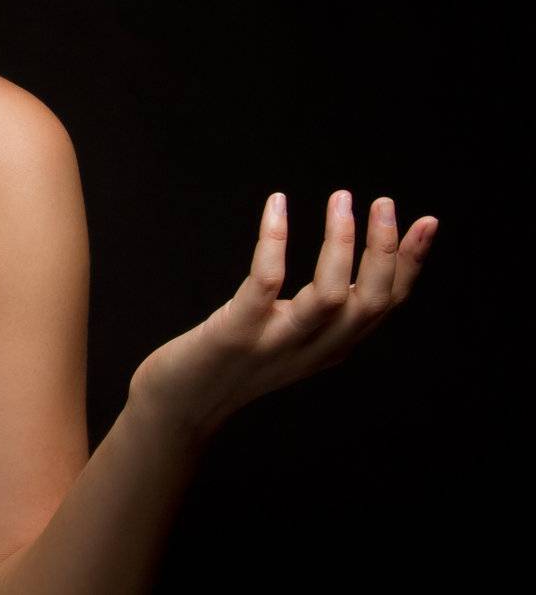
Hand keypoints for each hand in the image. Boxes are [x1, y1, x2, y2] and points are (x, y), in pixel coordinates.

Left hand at [128, 190, 437, 443]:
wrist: (179, 406)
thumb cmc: (229, 364)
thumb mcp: (287, 341)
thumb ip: (318, 318)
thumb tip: (347, 275)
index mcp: (331, 347)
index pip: (385, 306)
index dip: (410, 264)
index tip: (426, 222)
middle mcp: (313, 349)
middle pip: (371, 301)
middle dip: (386, 250)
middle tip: (383, 201)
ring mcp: (276, 342)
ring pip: (330, 295)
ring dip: (342, 244)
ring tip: (342, 199)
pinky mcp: (237, 333)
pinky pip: (265, 283)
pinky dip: (275, 242)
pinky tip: (277, 205)